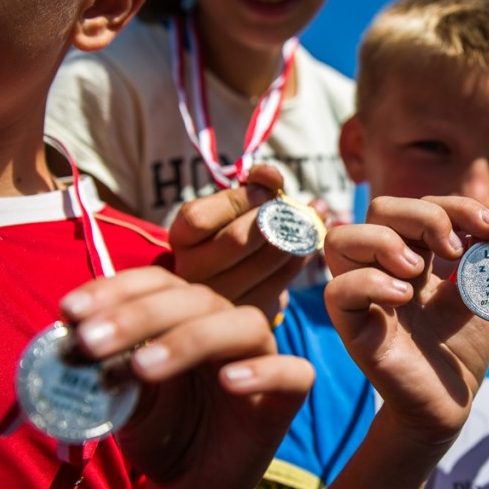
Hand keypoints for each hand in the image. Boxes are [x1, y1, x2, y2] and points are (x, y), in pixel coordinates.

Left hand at [58, 266, 313, 488]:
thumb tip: (73, 341)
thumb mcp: (122, 399)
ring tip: (143, 368)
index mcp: (185, 314)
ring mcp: (260, 355)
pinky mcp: (287, 394)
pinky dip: (262, 371)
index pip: (158, 282)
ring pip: (242, 324)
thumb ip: (107, 369)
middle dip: (139, 316)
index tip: (69, 313)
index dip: (115, 290)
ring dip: (191, 338)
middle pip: (196, 298)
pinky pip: (292, 372)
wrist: (189, 485)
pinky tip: (229, 381)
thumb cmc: (160, 431)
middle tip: (90, 342)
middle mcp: (224, 324)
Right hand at [169, 165, 319, 316]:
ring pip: (268, 258)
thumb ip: (252, 183)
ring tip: (308, 218)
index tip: (265, 191)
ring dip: (297, 232)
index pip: (200, 218)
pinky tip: (307, 243)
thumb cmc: (234, 232)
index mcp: (180, 240)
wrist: (238, 281)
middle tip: (291, 207)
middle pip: (239, 239)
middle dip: (274, 216)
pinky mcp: (251, 312)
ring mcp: (221, 298)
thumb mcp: (233, 205)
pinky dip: (304, 254)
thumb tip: (271, 175)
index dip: (239, 199)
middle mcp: (192, 274)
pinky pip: (286, 278)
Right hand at [322, 196, 488, 446]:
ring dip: (386, 242)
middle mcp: (383, 269)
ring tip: (419, 272)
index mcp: (413, 255)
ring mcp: (365, 297)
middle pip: (379, 208)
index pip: (419, 205)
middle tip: (453, 251)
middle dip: (423, 216)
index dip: (456, 205)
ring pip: (340, 238)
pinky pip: (338, 290)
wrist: (452, 403)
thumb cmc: (460, 348)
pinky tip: (405, 297)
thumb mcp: (485, 293)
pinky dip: (371, 283)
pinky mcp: (354, 330)